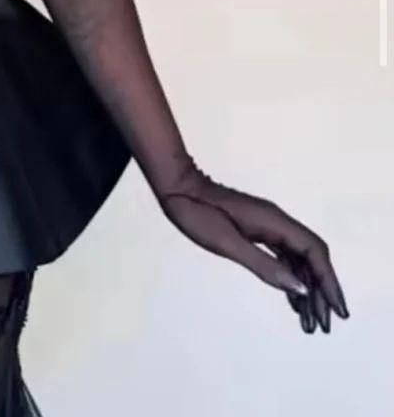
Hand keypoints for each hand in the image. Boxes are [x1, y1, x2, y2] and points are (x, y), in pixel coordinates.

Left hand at [157, 161, 349, 333]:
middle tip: (324, 326)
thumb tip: (300, 289)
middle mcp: (276, 221)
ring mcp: (266, 225)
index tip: (337, 310)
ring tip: (310, 321)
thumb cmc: (197, 213)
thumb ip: (264, 266)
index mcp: (274, 221)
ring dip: (306, 288)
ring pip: (297, 259)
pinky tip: (292, 299)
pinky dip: (290, 278)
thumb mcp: (227, 243)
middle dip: (321, 291)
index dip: (329, 281)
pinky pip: (282, 256)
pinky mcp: (255, 230)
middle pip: (311, 257)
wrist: (176, 187)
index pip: (314, 252)